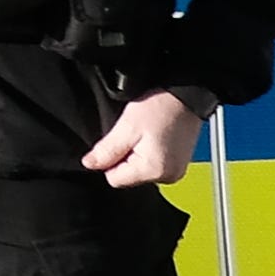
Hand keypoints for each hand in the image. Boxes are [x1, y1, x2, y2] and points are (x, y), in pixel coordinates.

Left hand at [80, 92, 200, 189]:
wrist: (185, 96)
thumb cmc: (160, 108)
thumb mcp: (126, 127)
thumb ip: (106, 150)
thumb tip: (89, 164)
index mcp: (154, 171)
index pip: (114, 179)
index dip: (109, 160)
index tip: (118, 141)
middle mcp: (168, 177)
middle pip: (127, 177)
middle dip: (123, 158)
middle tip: (134, 135)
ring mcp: (175, 172)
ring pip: (138, 171)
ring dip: (136, 155)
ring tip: (144, 135)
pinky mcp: (177, 166)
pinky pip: (151, 166)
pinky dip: (147, 153)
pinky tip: (152, 137)